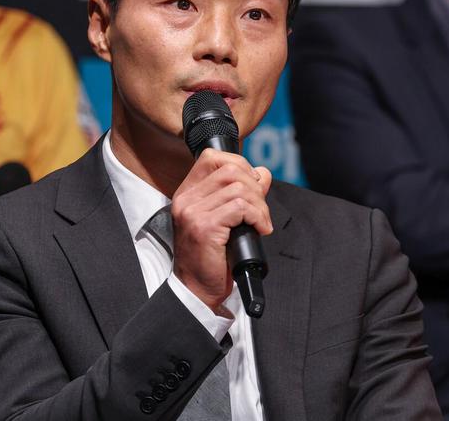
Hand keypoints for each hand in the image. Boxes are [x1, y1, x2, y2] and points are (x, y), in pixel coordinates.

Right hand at [171, 148, 272, 312]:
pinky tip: (259, 229)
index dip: (239, 164)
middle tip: (260, 210)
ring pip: (239, 188)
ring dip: (259, 205)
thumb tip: (262, 173)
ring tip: (261, 223)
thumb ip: (242, 193)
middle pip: (230, 169)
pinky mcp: (205, 227)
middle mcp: (186, 199)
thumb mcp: (226, 219)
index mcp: (187, 193)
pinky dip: (258, 216)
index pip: (212, 157)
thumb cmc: (211, 257)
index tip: (252, 185)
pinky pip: (240, 207)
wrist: (197, 289)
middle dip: (254, 186)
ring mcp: (193, 212)